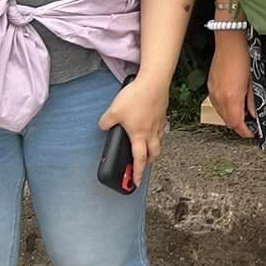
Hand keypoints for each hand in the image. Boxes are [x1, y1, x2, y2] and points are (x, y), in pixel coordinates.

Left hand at [98, 75, 169, 189]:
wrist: (154, 82)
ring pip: (159, 141)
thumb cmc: (136, 98)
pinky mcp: (163, 112)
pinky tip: (152, 126)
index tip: (135, 183)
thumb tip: (103, 126)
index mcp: (139, 136)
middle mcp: (151, 132)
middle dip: (148, 162)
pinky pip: (161, 127)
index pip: (138, 160)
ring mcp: (159, 122)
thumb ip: (106, 122)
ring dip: (154, 147)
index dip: (136, 173)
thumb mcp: (113, 111)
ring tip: (147, 147)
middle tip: (142, 165)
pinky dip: (157, 132)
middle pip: (153, 154)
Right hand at [207, 42, 256, 139]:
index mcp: (232, 97)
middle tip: (250, 125)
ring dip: (231, 117)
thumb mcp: (253, 80)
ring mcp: (213, 91)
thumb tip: (254, 115)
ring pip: (221, 113)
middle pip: (228, 121)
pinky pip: (216, 103)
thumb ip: (253, 101)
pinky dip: (224, 108)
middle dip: (239, 125)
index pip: (236, 124)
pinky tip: (233, 103)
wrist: (229, 40)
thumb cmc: (244, 56)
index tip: (253, 133)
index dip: (245, 132)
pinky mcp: (210, 85)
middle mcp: (219, 97)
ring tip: (243, 114)